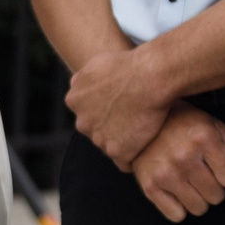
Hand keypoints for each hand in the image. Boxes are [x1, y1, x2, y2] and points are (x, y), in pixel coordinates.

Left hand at [67, 47, 174, 169]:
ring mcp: (99, 138)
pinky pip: (125, 162)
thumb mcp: (97, 62)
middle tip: (135, 119)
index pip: (87, 111)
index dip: (106, 109)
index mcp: (74, 99)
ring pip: (111, 146)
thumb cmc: (129, 65)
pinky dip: (134, 156)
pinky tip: (147, 146)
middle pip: (97, 130)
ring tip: (146, 131)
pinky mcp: (118, 151)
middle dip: (112, 127)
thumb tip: (84, 81)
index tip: (123, 106)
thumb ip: (86, 77)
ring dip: (125, 141)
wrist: (149, 77)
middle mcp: (82, 121)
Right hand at [130, 104, 224, 221]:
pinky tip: (176, 190)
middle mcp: (184, 156)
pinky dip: (179, 208)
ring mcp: (165, 173)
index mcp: (204, 138)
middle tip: (201, 172)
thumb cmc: (183, 124)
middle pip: (217, 195)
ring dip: (199, 199)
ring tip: (190, 182)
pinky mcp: (149, 186)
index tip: (217, 165)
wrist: (143, 124)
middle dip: (214, 186)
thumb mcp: (215, 128)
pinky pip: (177, 216)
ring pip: (199, 208)